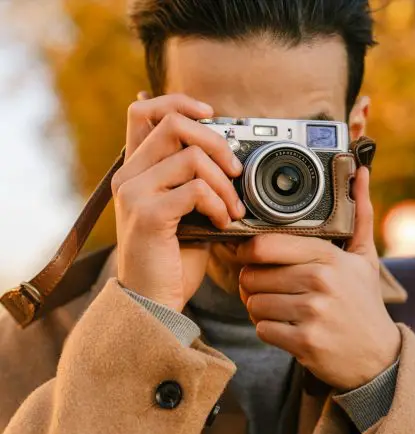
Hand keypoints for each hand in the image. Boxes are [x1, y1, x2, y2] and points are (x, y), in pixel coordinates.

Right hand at [113, 93, 245, 310]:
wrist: (153, 302)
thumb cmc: (173, 259)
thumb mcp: (187, 211)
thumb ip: (196, 181)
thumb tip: (229, 155)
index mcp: (136, 170)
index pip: (144, 110)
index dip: (179, 101)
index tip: (211, 113)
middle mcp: (129, 176)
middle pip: (174, 123)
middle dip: (217, 141)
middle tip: (235, 171)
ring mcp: (135, 193)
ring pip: (191, 156)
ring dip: (225, 182)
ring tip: (233, 208)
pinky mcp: (149, 214)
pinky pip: (196, 189)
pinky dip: (219, 204)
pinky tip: (223, 222)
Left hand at [238, 167, 400, 390]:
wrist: (378, 357)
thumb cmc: (364, 303)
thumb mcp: (365, 259)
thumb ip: (360, 215)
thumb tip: (361, 171)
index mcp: (329, 257)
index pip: (265, 245)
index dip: (247, 251)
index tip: (250, 257)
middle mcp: (321, 282)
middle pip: (253, 275)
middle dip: (253, 283)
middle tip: (267, 287)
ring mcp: (312, 313)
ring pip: (254, 303)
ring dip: (259, 308)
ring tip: (279, 308)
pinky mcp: (305, 342)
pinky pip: (262, 329)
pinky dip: (268, 330)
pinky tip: (287, 328)